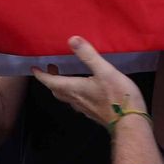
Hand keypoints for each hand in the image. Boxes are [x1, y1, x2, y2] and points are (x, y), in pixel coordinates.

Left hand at [30, 36, 147, 127]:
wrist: (130, 124)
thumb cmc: (117, 96)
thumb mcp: (105, 71)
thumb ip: (88, 55)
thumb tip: (71, 39)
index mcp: (74, 89)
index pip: (51, 82)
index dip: (41, 75)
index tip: (33, 68)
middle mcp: (75, 100)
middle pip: (57, 90)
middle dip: (51, 79)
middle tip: (52, 67)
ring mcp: (84, 108)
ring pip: (66, 97)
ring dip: (62, 86)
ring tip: (66, 76)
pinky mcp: (93, 113)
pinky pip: (77, 102)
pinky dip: (74, 93)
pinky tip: (83, 89)